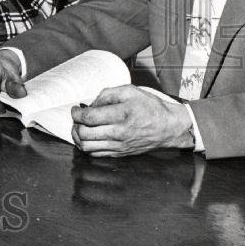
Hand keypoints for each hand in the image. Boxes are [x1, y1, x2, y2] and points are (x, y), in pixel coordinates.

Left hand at [71, 85, 193, 156]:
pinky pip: (96, 154)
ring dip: (78, 137)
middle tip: (77, 118)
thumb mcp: (130, 91)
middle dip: (75, 125)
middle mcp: (119, 133)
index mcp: (121, 115)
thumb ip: (107, 94)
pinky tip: (89, 137)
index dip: (76, 113)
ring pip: (87, 147)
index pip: (89, 118)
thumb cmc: (150, 107)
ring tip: (80, 128)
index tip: (76, 109)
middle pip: (84, 134)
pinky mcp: (121, 153)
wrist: (169, 127)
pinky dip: (87, 146)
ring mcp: (119, 146)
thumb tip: (90, 104)